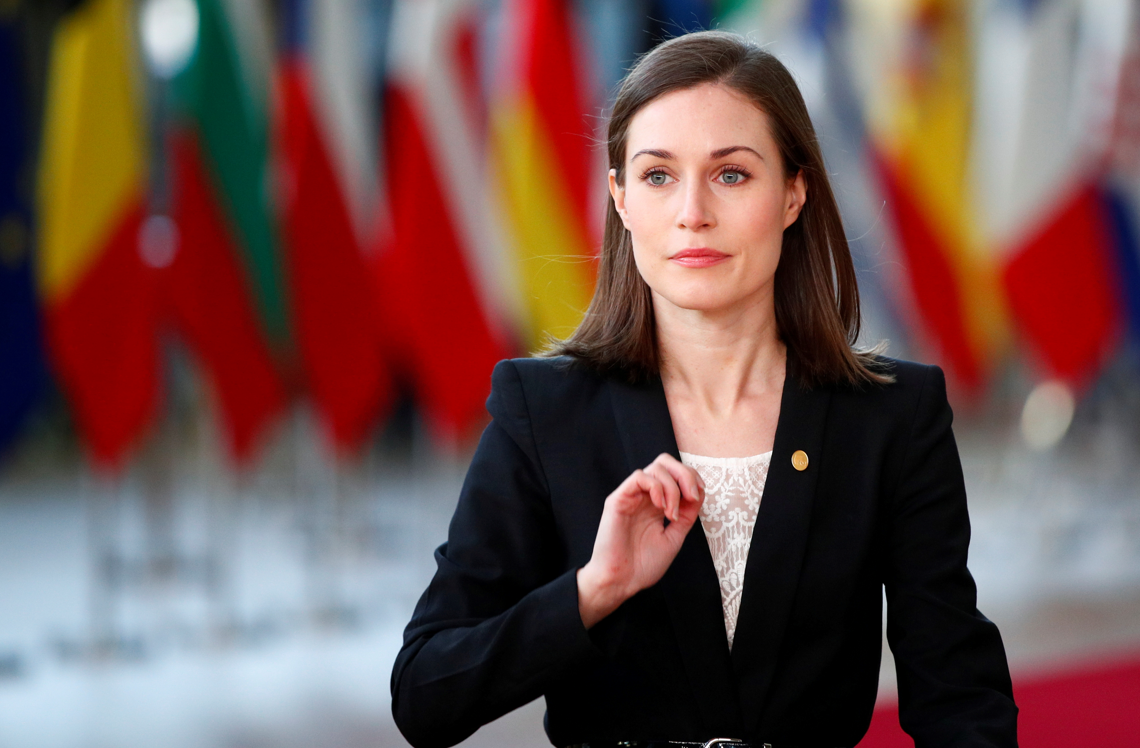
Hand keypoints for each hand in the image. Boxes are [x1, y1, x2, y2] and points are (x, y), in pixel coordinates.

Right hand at [577, 453, 703, 627]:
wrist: (621, 582)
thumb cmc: (642, 565)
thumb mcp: (674, 537)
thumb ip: (687, 515)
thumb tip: (699, 492)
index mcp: (656, 504)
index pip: (675, 474)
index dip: (691, 478)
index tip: (698, 497)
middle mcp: (644, 496)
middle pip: (665, 462)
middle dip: (685, 474)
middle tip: (691, 496)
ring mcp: (631, 496)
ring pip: (656, 468)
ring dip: (673, 488)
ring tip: (672, 513)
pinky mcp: (618, 499)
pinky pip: (639, 477)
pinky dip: (656, 487)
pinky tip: (660, 507)